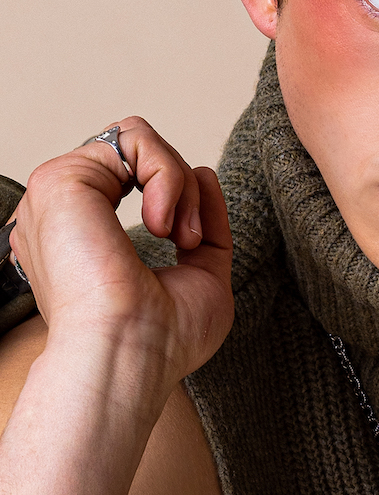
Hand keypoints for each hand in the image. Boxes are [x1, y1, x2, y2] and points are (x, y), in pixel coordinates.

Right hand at [8, 116, 233, 397]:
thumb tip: (203, 171)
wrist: (131, 355)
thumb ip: (202, 225)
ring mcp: (58, 195)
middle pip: (138, 153)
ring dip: (178, 182)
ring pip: (139, 141)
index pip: (134, 176)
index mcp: (84, 234)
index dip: (178, 195)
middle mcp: (65, 213)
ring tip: (177, 234)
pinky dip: (167, 174)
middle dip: (182, 186)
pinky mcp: (60, 180)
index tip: (190, 243)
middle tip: (187, 239)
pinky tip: (162, 224)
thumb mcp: (201, 274)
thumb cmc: (162, 339)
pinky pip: (135, 139)